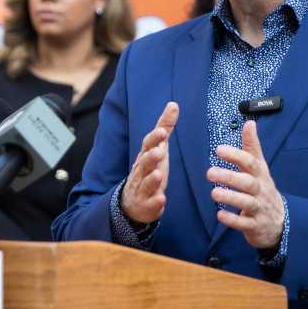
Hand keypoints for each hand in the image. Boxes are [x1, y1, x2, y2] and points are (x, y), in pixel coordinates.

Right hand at [121, 102, 179, 224]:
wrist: (133, 201)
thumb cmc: (149, 169)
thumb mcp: (158, 147)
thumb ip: (165, 127)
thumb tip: (173, 104)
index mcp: (145, 155)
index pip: (148, 145)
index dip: (155, 138)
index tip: (162, 131)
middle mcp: (142, 170)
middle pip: (144, 162)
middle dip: (151, 157)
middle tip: (159, 152)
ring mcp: (142, 188)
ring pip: (146, 182)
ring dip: (152, 178)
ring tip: (159, 174)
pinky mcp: (146, 205)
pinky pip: (150, 204)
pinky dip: (155, 202)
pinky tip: (161, 200)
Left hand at [207, 120, 285, 248]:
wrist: (279, 222)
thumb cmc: (264, 190)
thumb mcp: (260, 168)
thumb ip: (252, 147)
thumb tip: (249, 123)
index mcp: (260, 175)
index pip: (250, 162)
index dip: (236, 155)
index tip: (219, 149)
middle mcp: (261, 190)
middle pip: (248, 182)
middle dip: (230, 177)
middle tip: (210, 172)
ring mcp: (259, 208)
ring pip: (247, 202)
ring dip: (231, 197)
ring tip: (214, 193)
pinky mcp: (255, 225)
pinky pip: (244, 223)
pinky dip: (233, 220)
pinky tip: (220, 215)